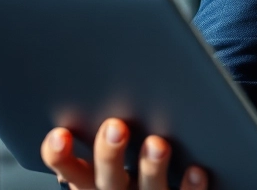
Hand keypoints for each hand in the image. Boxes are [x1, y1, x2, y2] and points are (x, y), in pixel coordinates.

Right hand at [41, 118, 206, 189]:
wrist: (159, 188)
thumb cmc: (133, 161)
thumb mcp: (112, 148)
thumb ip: (106, 124)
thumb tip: (100, 76)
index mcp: (94, 178)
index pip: (70, 169)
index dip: (60, 155)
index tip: (61, 133)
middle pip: (107, 179)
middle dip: (109, 154)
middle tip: (115, 126)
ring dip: (151, 167)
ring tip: (157, 143)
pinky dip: (189, 186)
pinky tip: (196, 169)